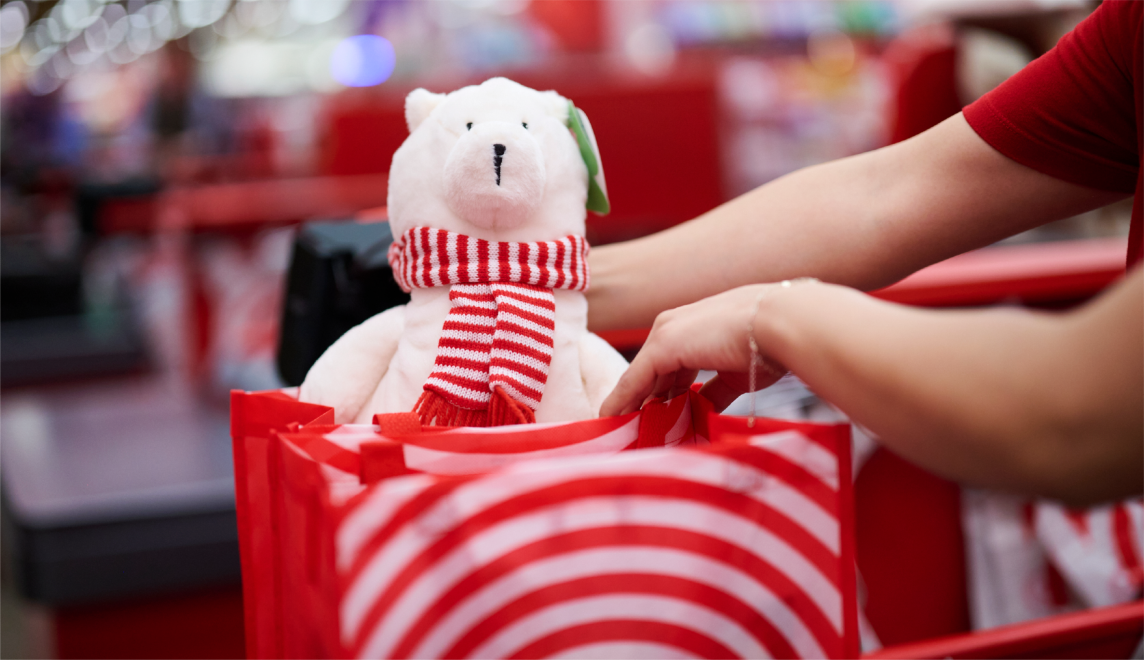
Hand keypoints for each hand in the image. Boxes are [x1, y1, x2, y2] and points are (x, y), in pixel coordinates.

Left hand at [599, 284, 788, 415]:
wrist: (781, 324)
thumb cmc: (770, 345)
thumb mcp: (737, 373)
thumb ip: (714, 391)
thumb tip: (702, 410)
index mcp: (693, 328)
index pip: (667, 367)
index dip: (659, 395)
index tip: (651, 421)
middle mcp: (673, 327)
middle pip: (650, 374)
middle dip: (642, 404)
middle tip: (630, 433)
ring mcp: (665, 334)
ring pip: (639, 378)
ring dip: (629, 406)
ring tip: (618, 434)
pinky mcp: (662, 347)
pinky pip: (634, 381)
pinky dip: (621, 402)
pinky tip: (610, 421)